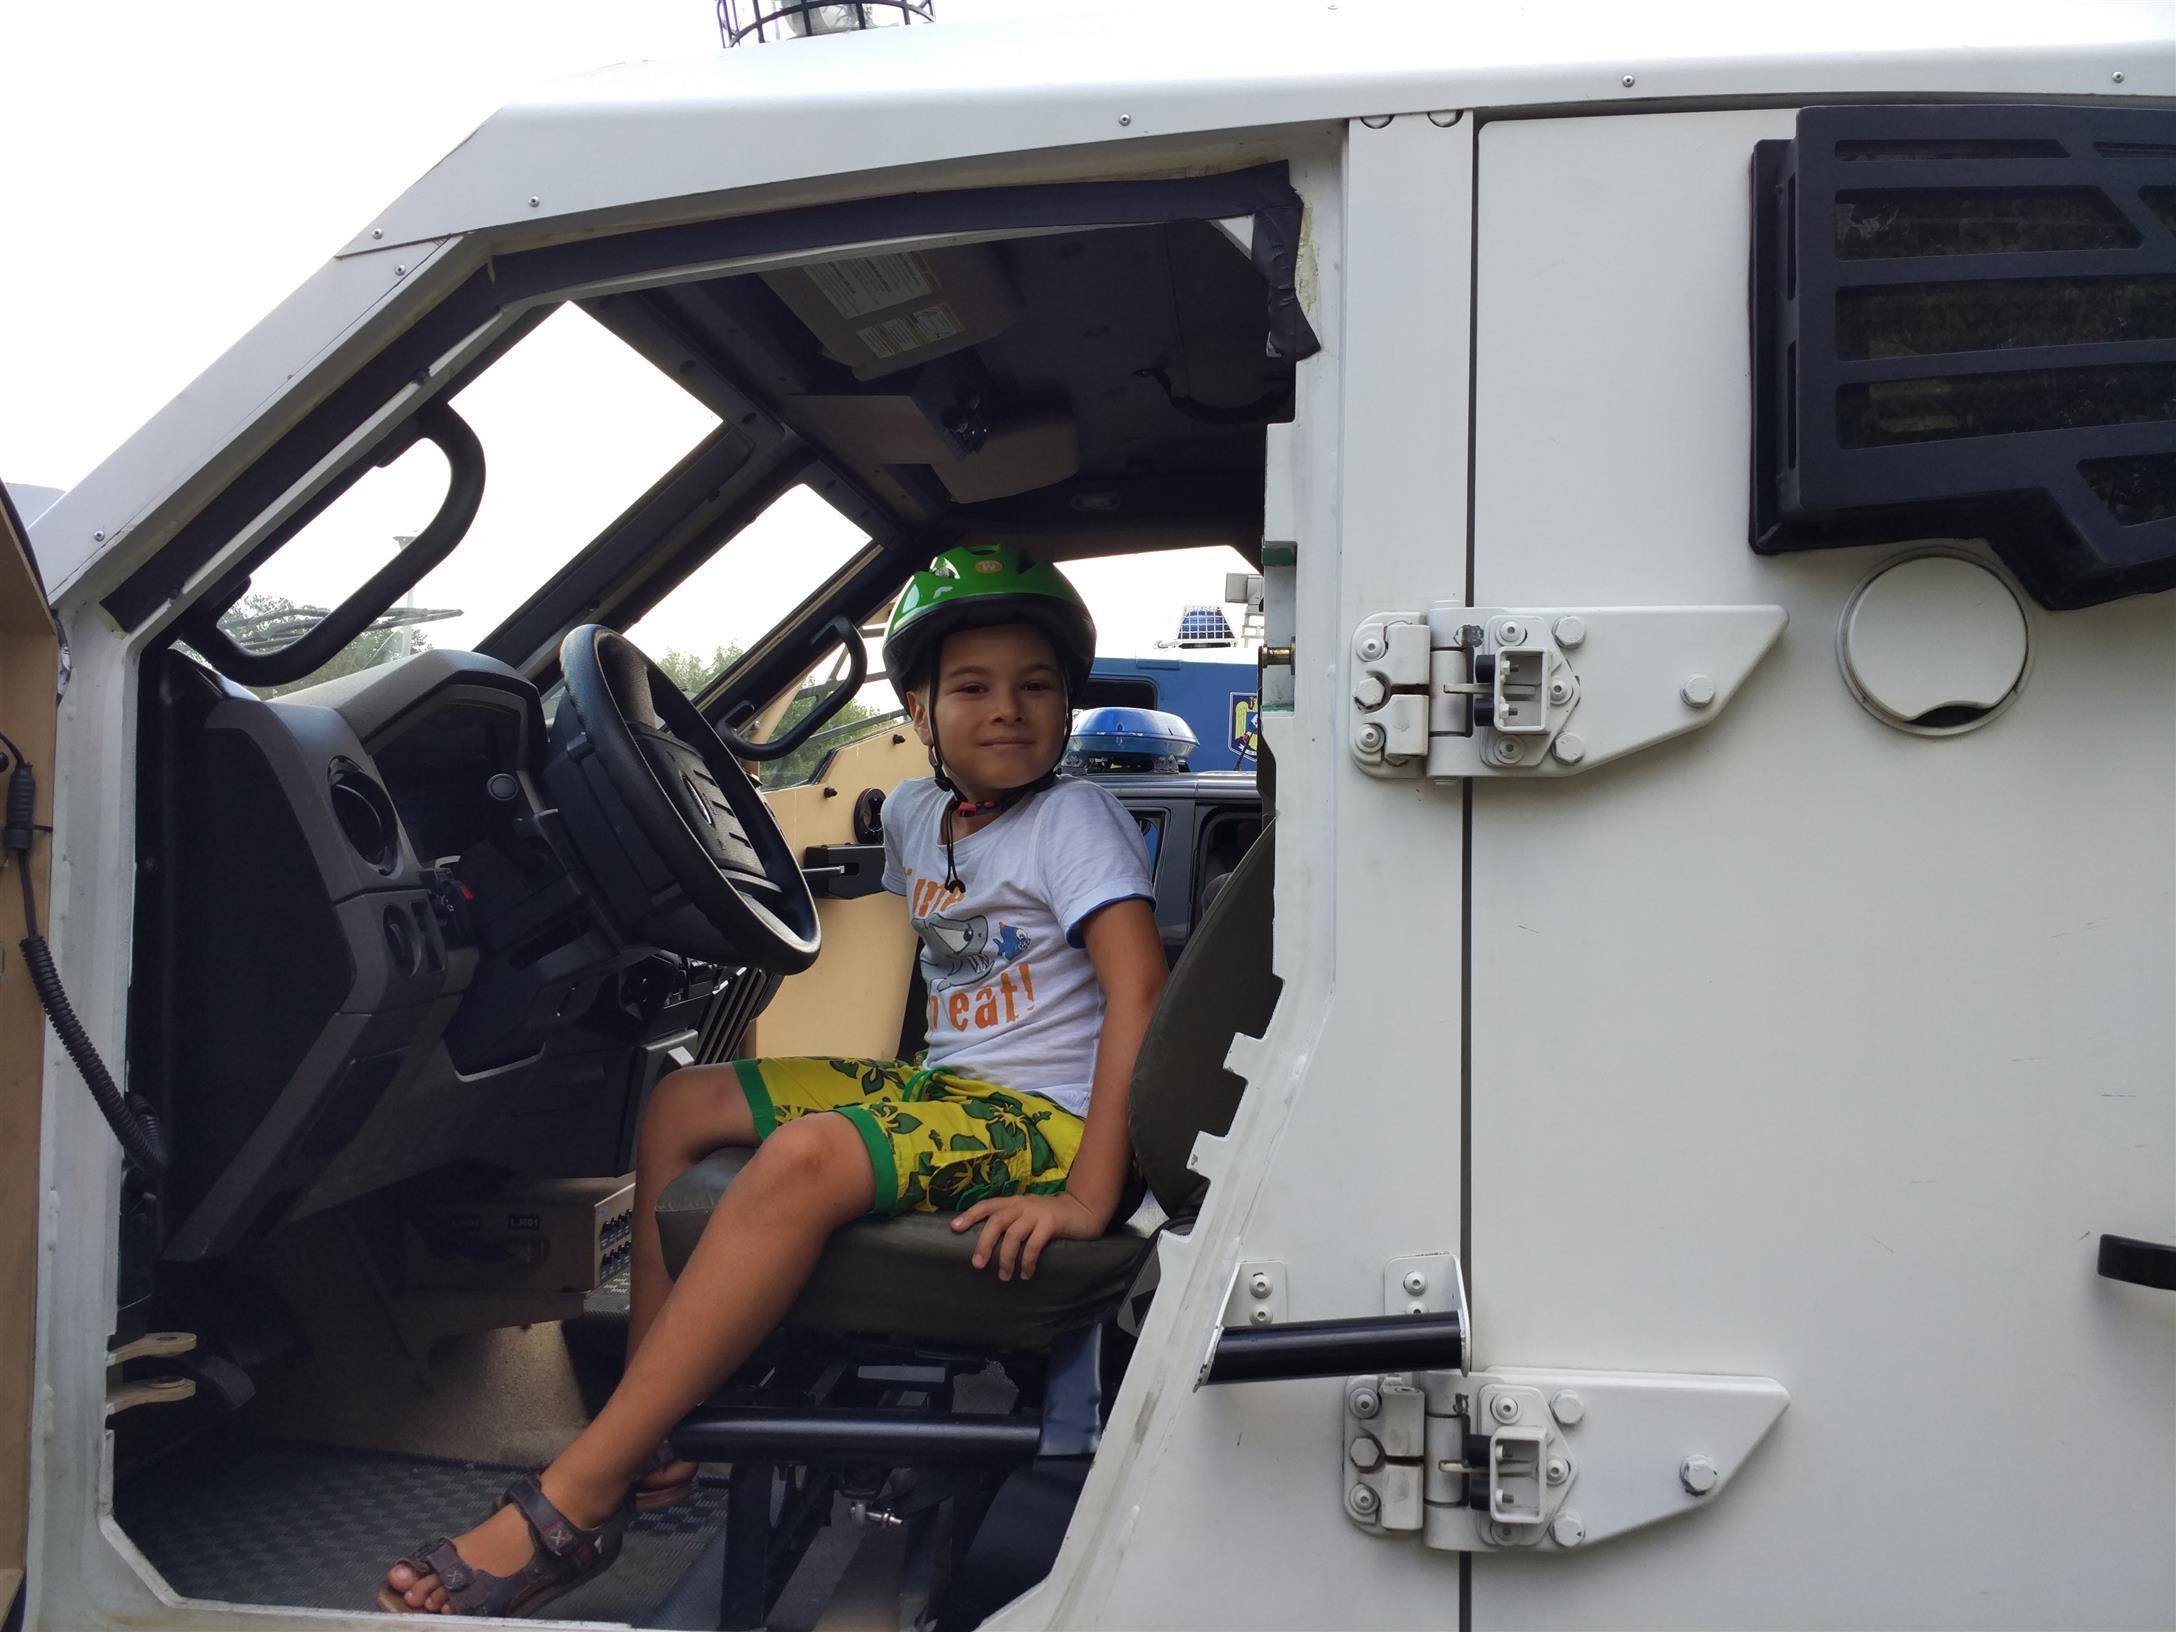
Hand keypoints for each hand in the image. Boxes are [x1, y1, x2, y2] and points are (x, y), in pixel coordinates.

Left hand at [951, 1192, 1101, 1280]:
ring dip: (1005, 1258)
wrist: (1082, 1210)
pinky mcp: (1051, 1223)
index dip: (970, 1215)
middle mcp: (1022, 1205)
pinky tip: (1025, 1274)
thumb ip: (1011, 1222)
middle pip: (996, 1221)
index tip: (954, 1228)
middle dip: (984, 1243)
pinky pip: (1034, 1244)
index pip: (987, 1205)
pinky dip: (1027, 1261)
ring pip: (1013, 1234)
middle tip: (978, 1265)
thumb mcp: (1027, 1214)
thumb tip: (987, 1245)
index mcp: (1013, 1202)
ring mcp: (1037, 1213)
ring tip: (1003, 1276)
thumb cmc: (1050, 1218)